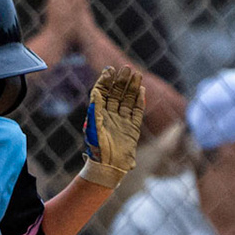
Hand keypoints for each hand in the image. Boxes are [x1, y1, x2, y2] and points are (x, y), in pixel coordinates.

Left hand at [80, 66, 144, 187]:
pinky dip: (140, 101)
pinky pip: (137, 112)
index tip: (110, 70)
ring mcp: (123, 121)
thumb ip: (95, 109)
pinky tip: (141, 90)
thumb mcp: (93, 127)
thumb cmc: (98, 149)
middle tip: (127, 68)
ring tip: (137, 75)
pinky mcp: (133, 128)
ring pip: (128, 100)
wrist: (108, 166)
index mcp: (100, 114)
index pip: (103, 93)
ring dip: (132, 88)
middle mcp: (111, 116)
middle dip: (122, 81)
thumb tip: (95, 91)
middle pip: (117, 94)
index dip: (106, 81)